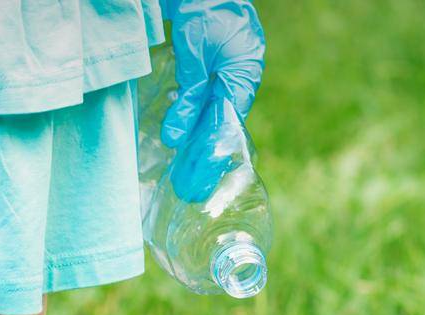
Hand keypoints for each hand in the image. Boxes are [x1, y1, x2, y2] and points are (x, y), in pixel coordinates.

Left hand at [159, 0, 264, 201]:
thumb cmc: (202, 8)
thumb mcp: (193, 51)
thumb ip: (189, 93)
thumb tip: (178, 137)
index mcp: (246, 70)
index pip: (228, 120)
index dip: (211, 150)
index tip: (196, 176)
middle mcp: (243, 73)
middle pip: (222, 120)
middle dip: (205, 152)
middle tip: (189, 187)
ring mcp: (231, 68)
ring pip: (214, 110)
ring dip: (199, 137)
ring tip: (185, 169)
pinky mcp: (217, 64)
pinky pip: (209, 96)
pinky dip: (196, 114)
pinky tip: (183, 134)